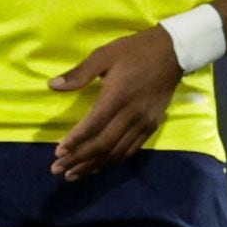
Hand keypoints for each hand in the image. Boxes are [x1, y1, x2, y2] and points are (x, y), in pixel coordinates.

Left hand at [49, 25, 183, 180]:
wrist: (174, 52)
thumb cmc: (135, 51)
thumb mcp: (104, 54)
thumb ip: (79, 73)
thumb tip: (52, 86)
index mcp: (118, 95)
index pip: (93, 125)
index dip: (75, 142)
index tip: (58, 153)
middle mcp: (132, 114)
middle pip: (103, 145)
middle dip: (79, 159)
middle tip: (58, 170)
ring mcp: (144, 123)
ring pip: (117, 152)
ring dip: (94, 166)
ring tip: (74, 175)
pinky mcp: (152, 127)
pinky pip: (131, 150)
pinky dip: (113, 161)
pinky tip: (98, 166)